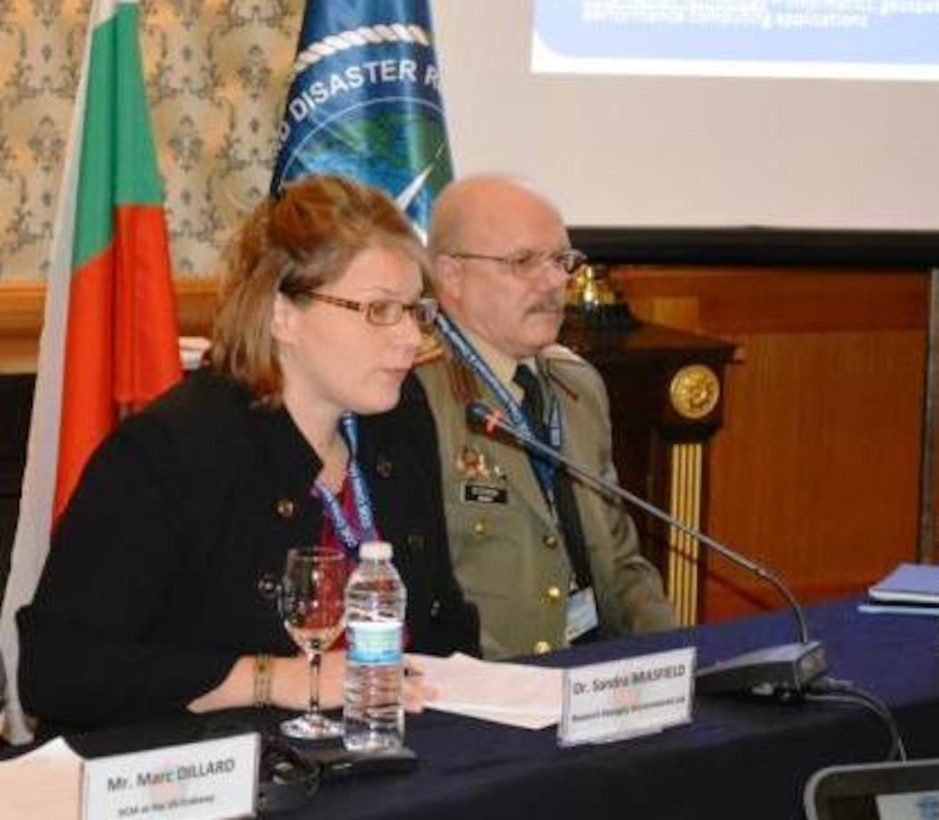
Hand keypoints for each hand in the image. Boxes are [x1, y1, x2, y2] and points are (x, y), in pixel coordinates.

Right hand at [273, 652, 432, 712]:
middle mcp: (357, 662)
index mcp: (354, 651)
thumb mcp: (330, 658)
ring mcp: (353, 678)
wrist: (284, 676)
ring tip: (423, 702)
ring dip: (407, 695)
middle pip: (393, 671)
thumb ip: (347, 661)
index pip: (387, 654)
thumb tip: (357, 665)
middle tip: (431, 688)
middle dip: (414, 681)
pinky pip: (373, 701)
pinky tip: (399, 711)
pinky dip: (388, 706)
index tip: (420, 668)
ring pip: (386, 686)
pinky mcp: (346, 694)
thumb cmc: (303, 668)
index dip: (407, 663)